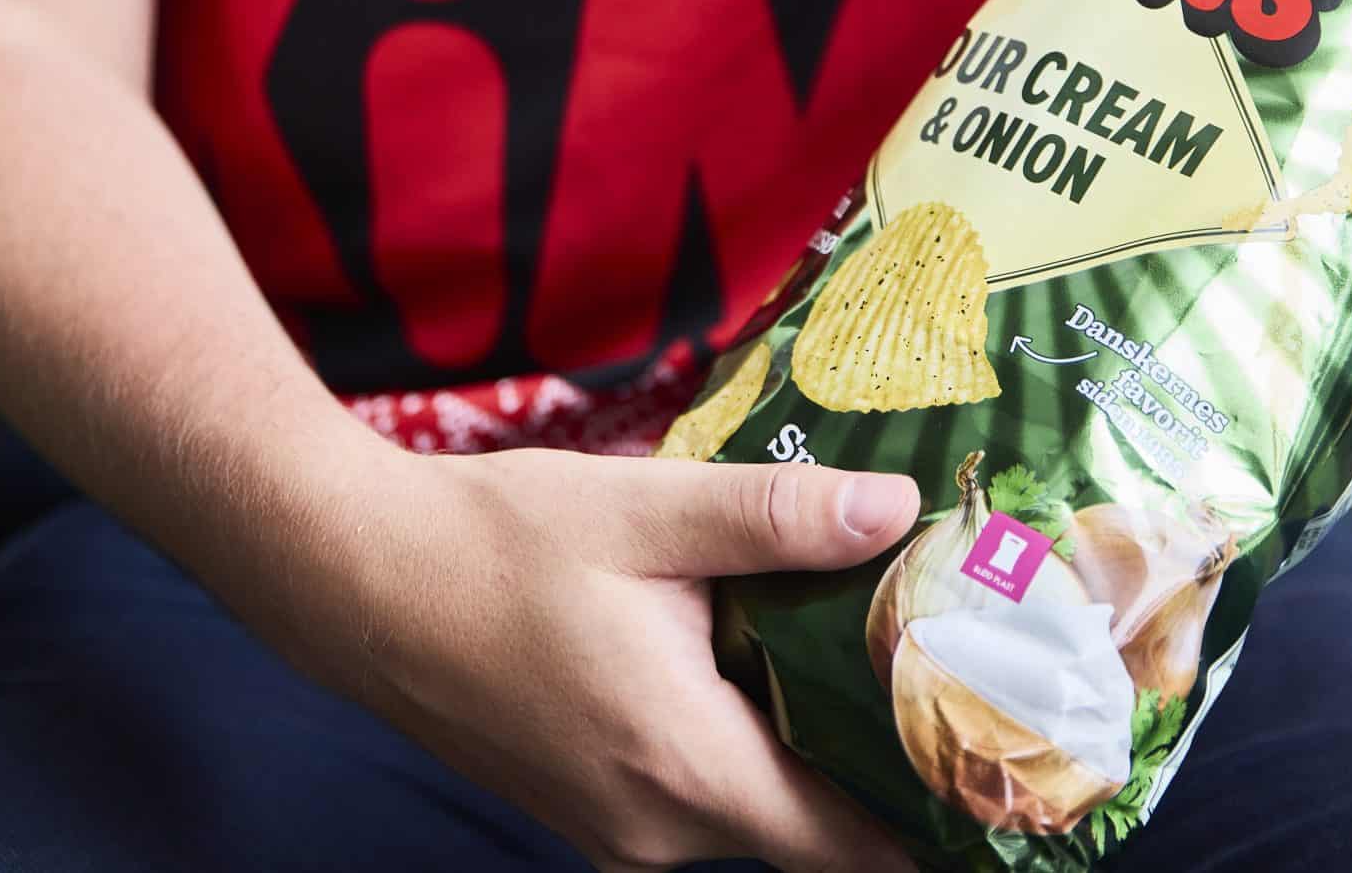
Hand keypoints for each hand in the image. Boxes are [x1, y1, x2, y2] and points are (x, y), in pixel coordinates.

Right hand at [286, 443, 923, 872]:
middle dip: (878, 760)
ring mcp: (613, 828)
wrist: (351, 579)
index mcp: (685, 766)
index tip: (999, 772)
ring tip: (864, 649)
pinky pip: (695, 794)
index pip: (849, 844)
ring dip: (805, 746)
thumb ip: (776, 518)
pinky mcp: (584, 805)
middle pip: (808, 825)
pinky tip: (755, 657)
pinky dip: (741, 744)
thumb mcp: (645, 513)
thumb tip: (897, 512)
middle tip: (948, 672)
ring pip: (751, 807)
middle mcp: (654, 827)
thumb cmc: (489, 544)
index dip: (933, 815)